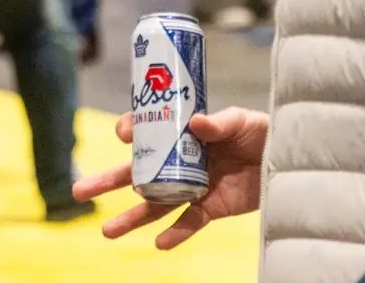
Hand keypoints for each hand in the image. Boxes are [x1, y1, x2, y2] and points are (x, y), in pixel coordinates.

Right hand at [73, 106, 267, 250]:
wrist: (287, 160)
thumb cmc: (261, 132)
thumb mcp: (241, 121)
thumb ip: (218, 123)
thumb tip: (195, 123)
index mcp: (181, 134)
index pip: (146, 132)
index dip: (131, 131)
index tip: (124, 133)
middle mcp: (179, 161)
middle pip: (136, 174)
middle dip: (106, 182)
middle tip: (78, 191)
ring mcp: (192, 186)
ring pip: (153, 205)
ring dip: (131, 218)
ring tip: (106, 231)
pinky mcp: (210, 208)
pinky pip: (188, 224)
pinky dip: (175, 234)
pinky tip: (159, 244)